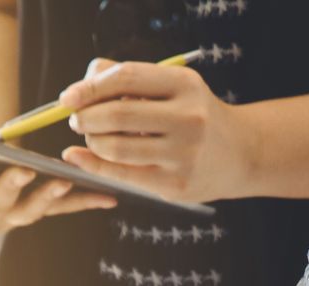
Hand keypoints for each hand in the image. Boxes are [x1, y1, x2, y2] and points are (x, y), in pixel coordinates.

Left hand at [58, 58, 255, 203]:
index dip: (90, 87)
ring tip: (89, 137)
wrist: (240, 154)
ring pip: (117, 148)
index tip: (68, 97)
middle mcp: (189, 118)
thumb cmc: (195, 115)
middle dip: (86, 117)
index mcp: (185, 85)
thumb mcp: (173, 87)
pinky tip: (78, 158)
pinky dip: (93, 166)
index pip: (127, 77)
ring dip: (91, 142)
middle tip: (76, 120)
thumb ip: (129, 79)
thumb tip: (82, 85)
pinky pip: (122, 175)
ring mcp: (183, 154)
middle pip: (118, 115)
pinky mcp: (175, 185)